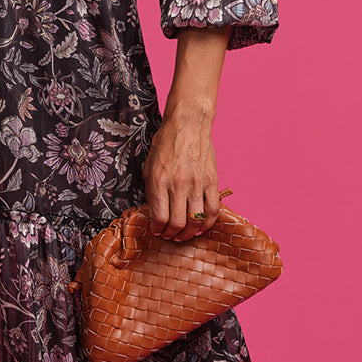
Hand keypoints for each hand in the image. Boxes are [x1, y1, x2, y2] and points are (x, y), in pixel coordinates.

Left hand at [141, 105, 222, 241]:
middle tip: (170, 235)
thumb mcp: (149, 166)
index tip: (157, 230)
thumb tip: (155, 211)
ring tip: (185, 233)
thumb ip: (151, 190)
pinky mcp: (211, 181)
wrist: (188, 125)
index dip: (157, 229)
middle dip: (172, 234)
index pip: (159, 217)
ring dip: (189, 233)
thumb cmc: (166, 143)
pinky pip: (213, 210)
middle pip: (177, 223)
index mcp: (159, 181)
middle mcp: (178, 185)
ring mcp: (197, 184)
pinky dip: (208, 223)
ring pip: (196, 221)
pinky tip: (202, 226)